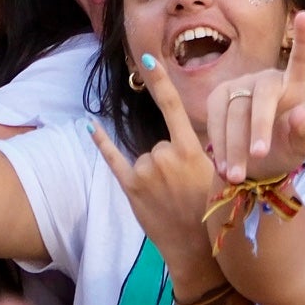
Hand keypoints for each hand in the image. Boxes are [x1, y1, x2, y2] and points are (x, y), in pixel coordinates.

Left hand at [89, 50, 225, 302]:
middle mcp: (165, 155)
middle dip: (168, 161)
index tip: (147, 57)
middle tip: (182, 188)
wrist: (196, 247)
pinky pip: (115, 159)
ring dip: (154, 173)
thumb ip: (195, 149)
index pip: (173, 107)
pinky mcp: (131, 188)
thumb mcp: (214, 172)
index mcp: (190, 149)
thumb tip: (182, 132)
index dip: (160, 81)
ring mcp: (146, 172)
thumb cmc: (209, 208)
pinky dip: (102, 143)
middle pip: (160, 142)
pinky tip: (91, 126)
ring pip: (146, 157)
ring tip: (169, 197)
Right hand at [203, 12, 304, 186]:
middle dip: (258, 126)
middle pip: (262, 95)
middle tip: (258, 155)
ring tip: (237, 174)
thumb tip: (300, 113)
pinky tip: (224, 165)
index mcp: (295, 86)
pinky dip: (219, 143)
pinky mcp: (219, 97)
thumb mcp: (301, 148)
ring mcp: (241, 85)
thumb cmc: (286, 149)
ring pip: (234, 110)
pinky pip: (215, 118)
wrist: (256, 164)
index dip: (304, 37)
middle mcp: (267, 79)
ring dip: (234, 144)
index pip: (302, 58)